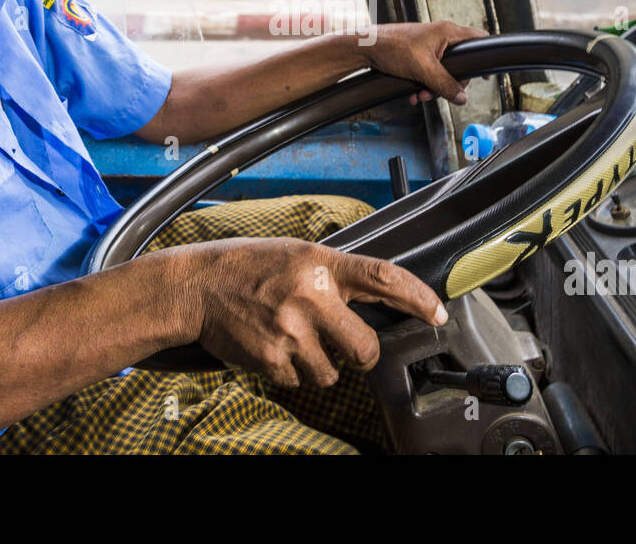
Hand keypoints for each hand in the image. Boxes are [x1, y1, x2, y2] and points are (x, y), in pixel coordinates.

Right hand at [180, 238, 447, 386]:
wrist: (196, 286)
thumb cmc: (249, 266)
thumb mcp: (298, 253)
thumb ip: (334, 273)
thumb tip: (374, 298)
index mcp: (321, 263)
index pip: (384, 277)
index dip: (417, 298)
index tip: (438, 314)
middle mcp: (310, 296)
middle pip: (364, 347)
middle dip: (361, 354)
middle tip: (346, 346)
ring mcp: (290, 330)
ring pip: (331, 373)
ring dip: (318, 365)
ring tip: (293, 339)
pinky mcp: (271, 358)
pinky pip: (298, 381)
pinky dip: (288, 371)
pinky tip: (271, 346)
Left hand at [364, 20, 487, 105]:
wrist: (366, 49)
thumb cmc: (392, 47)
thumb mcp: (423, 69)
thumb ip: (445, 84)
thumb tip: (462, 97)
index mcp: (448, 32)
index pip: (478, 40)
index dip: (484, 57)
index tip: (485, 77)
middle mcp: (441, 37)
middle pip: (460, 64)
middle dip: (450, 83)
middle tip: (439, 92)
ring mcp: (430, 46)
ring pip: (444, 72)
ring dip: (434, 88)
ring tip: (420, 95)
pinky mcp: (419, 55)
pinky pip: (430, 73)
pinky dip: (424, 84)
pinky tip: (413, 93)